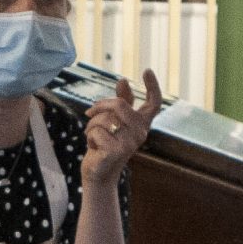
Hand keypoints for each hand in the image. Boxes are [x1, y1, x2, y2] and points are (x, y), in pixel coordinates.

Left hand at [81, 71, 162, 188]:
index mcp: (142, 124)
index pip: (153, 103)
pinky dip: (89, 136)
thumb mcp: (111, 121)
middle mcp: (140, 133)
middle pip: (120, 105)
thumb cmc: (104, 145)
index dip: (153, 86)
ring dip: (91, 124)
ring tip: (93, 136)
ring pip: (105, 118)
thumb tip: (123, 80)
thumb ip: (120, 102)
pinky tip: (93, 147)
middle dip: (100, 106)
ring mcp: (130, 144)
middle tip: (89, 113)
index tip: (146, 70)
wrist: (98, 173)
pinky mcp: (117, 152)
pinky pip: (97, 131)